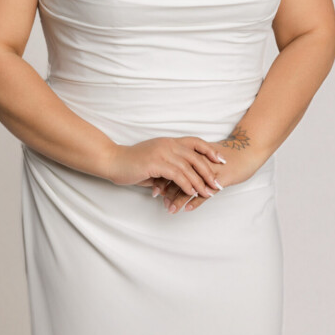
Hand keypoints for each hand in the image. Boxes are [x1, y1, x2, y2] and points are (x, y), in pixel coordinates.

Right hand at [105, 136, 226, 199]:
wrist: (113, 161)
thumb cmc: (131, 164)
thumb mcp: (153, 164)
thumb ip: (167, 170)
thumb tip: (175, 184)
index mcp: (168, 142)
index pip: (195, 142)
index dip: (209, 150)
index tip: (221, 159)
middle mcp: (168, 144)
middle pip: (196, 157)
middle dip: (209, 171)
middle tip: (218, 184)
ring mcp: (162, 153)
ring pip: (188, 168)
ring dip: (200, 182)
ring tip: (208, 193)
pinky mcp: (156, 163)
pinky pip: (177, 175)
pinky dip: (187, 184)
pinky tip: (192, 193)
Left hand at [153, 143, 268, 213]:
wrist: (248, 151)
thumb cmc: (226, 156)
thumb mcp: (206, 157)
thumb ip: (191, 164)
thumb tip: (174, 174)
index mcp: (194, 154)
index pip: (173, 165)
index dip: (161, 175)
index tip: (150, 185)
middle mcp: (199, 161)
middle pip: (178, 175)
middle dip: (166, 188)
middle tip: (156, 198)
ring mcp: (210, 171)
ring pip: (190, 185)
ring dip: (178, 198)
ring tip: (170, 209)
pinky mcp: (221, 179)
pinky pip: (206, 192)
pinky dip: (195, 200)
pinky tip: (187, 209)